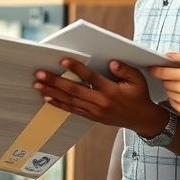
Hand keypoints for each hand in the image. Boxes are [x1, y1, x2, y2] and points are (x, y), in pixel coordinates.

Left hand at [32, 57, 163, 132]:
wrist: (141, 119)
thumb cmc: (138, 96)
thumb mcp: (138, 80)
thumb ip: (125, 70)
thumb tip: (111, 62)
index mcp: (111, 91)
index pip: (90, 78)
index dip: (76, 68)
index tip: (62, 60)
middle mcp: (100, 102)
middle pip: (74, 90)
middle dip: (55, 81)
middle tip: (39, 74)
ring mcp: (94, 111)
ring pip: (69, 101)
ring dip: (52, 92)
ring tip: (37, 85)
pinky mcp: (91, 117)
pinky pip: (72, 110)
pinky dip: (58, 104)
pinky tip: (47, 98)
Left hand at [149, 52, 179, 123]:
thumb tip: (168, 55)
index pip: (162, 72)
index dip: (155, 70)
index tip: (151, 68)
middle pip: (164, 81)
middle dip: (167, 78)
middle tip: (177, 77)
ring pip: (166, 91)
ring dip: (171, 87)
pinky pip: (170, 100)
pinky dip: (174, 97)